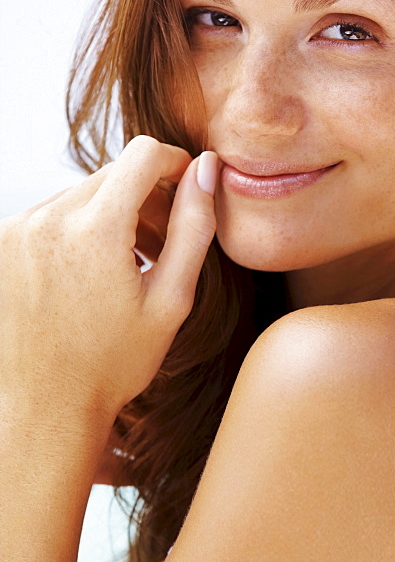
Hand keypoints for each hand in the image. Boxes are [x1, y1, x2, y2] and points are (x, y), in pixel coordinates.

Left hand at [0, 136, 219, 431]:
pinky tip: (94, 274)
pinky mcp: (4, 243)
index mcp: (94, 229)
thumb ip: (194, 226)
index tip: (188, 190)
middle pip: (113, 173)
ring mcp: (19, 229)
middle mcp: (48, 218)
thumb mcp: (172, 299)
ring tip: (129, 267)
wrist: (44, 408)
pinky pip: (55, 214)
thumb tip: (206, 169)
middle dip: (146, 197)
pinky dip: (81, 229)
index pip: (144, 154)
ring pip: (84, 193)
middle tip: (162, 246)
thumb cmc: (114, 363)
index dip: (176, 163)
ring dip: (113, 215)